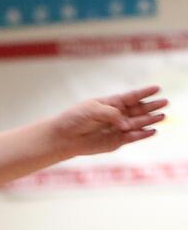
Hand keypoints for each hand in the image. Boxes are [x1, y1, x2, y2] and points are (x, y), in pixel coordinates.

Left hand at [49, 86, 165, 158]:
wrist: (64, 137)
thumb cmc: (75, 119)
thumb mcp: (92, 110)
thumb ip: (111, 114)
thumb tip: (127, 124)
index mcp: (111, 103)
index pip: (131, 96)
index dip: (144, 93)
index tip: (157, 88)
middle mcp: (117, 115)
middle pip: (138, 110)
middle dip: (152, 106)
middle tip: (165, 102)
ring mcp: (118, 128)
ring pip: (137, 123)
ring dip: (150, 120)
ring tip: (162, 116)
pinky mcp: (116, 141)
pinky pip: (132, 138)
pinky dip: (142, 135)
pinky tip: (152, 131)